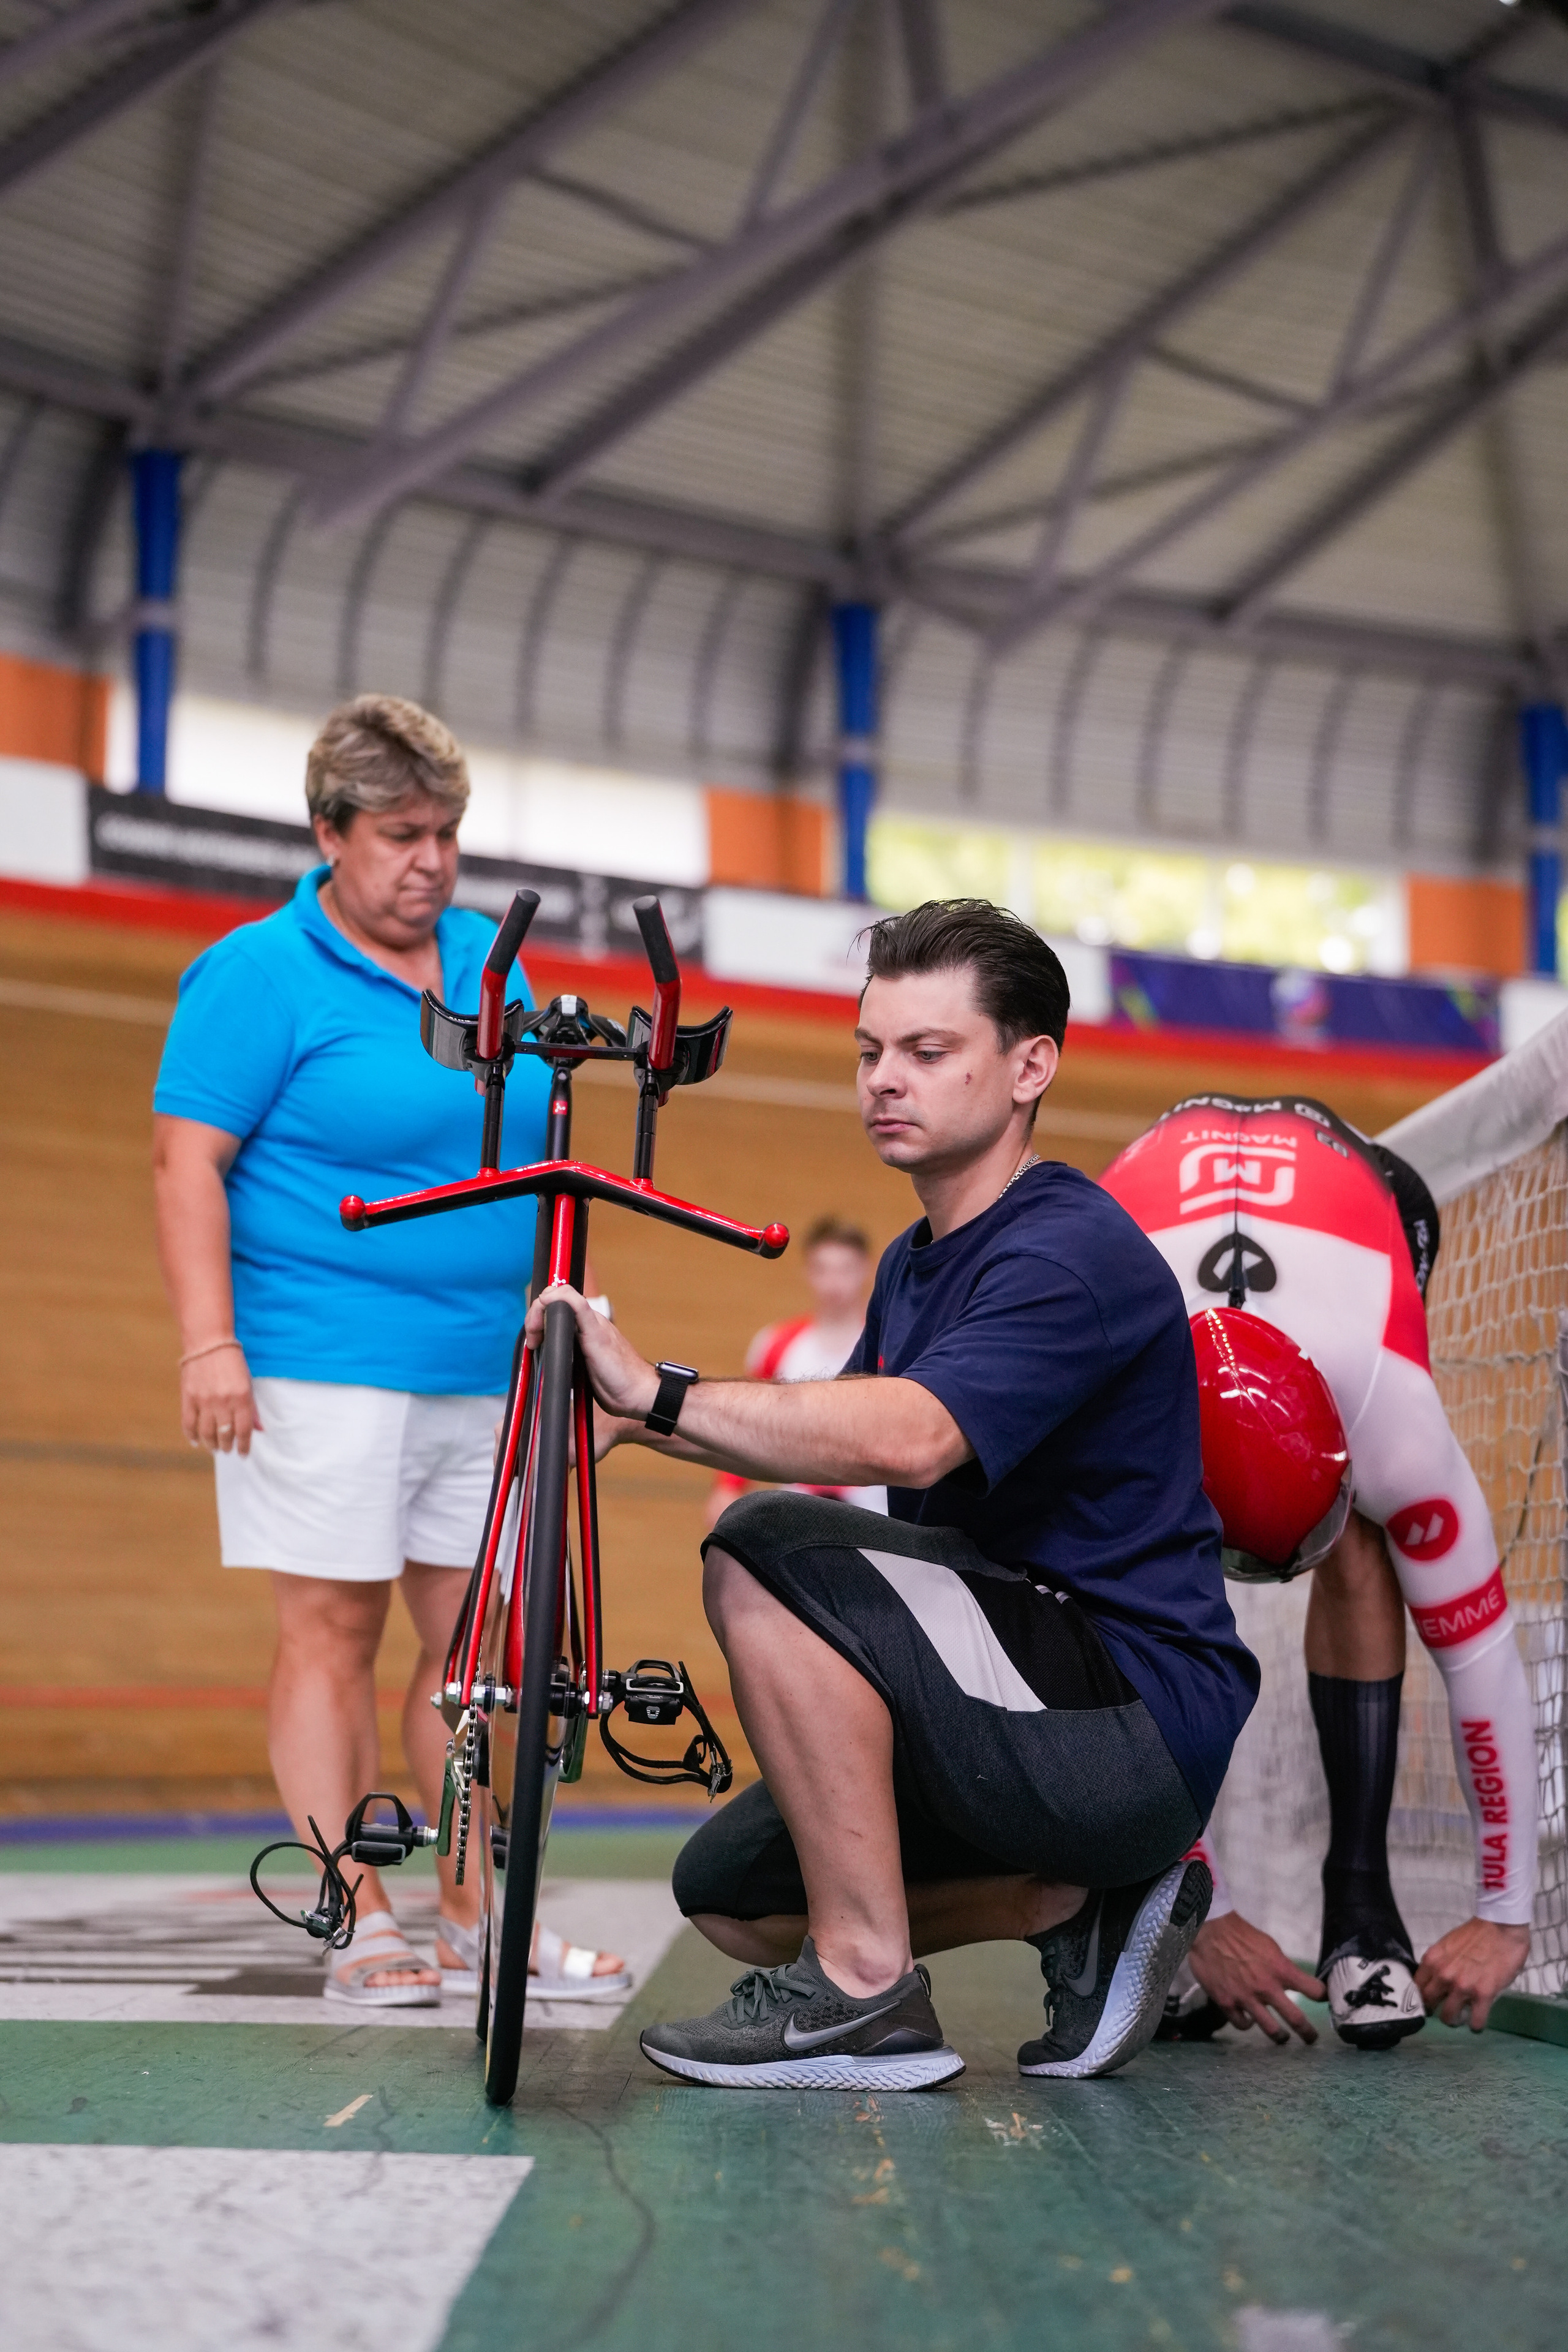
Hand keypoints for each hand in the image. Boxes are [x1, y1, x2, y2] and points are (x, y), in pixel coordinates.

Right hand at [181, 1341, 261, 1455]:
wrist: (209, 1343)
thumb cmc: (233, 1363)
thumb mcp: (248, 1383)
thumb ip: (252, 1408)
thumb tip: (260, 1430)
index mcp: (242, 1397)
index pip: (243, 1430)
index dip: (243, 1445)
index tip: (242, 1454)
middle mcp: (223, 1401)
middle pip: (225, 1434)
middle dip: (227, 1446)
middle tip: (227, 1449)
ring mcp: (204, 1400)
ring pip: (207, 1432)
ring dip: (211, 1444)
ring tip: (214, 1448)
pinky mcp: (188, 1397)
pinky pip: (189, 1423)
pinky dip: (192, 1435)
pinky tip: (196, 1441)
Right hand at [525, 1283, 659, 1423]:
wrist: (633, 1398)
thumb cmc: (620, 1369)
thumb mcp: (596, 1335)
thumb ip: (577, 1310)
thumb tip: (553, 1293)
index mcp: (587, 1318)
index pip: (555, 1298)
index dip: (540, 1309)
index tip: (535, 1329)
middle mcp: (582, 1328)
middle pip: (550, 1314)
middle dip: (535, 1325)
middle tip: (533, 1344)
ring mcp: (579, 1345)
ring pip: (551, 1332)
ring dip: (540, 1339)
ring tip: (535, 1350)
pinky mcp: (577, 1362)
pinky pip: (556, 1352)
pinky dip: (547, 1355)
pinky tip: (545, 1362)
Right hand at [1188, 1913, 1324, 2044]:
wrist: (1209, 1930)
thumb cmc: (1241, 1934)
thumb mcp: (1269, 1946)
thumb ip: (1281, 1967)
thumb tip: (1290, 1981)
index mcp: (1281, 1969)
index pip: (1313, 1990)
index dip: (1323, 1996)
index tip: (1325, 2001)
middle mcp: (1267, 1987)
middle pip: (1297, 2020)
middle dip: (1308, 2033)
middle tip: (1312, 2039)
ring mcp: (1247, 1998)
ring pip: (1272, 2030)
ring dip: (1280, 2037)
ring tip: (1282, 2038)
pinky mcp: (1227, 2003)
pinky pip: (1242, 2024)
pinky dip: (1247, 2024)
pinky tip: (1248, 2020)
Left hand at [1416, 1917, 1529, 2029]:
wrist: (1501, 1926)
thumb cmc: (1476, 1935)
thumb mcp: (1448, 1946)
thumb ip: (1439, 1964)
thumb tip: (1435, 1982)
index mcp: (1432, 1960)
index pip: (1416, 1987)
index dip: (1421, 1998)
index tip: (1428, 2002)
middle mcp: (1443, 1975)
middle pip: (1428, 2004)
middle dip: (1435, 2011)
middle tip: (1445, 2010)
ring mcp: (1462, 1986)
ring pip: (1449, 2017)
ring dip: (1455, 2020)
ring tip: (1463, 2017)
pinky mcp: (1483, 1994)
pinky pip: (1475, 2022)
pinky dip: (1475, 2025)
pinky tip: (1477, 2021)